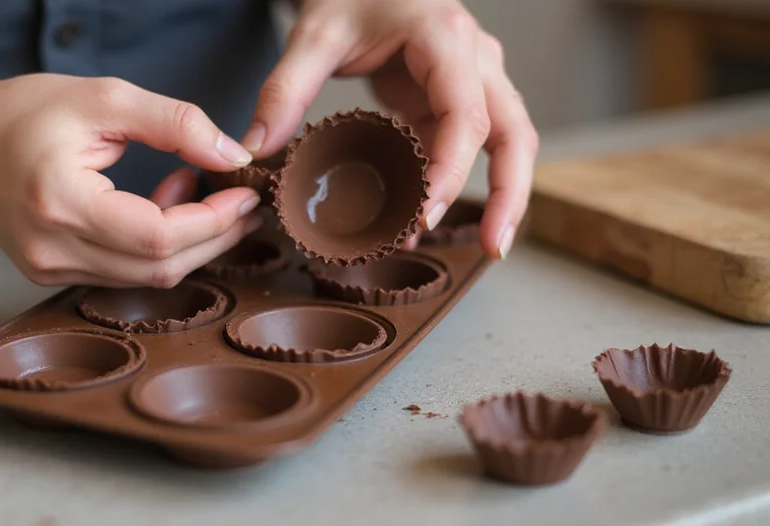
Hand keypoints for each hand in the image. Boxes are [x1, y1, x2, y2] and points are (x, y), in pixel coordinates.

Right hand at [0, 74, 260, 286]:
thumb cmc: (24, 113)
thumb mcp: (105, 98)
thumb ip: (176, 124)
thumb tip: (232, 157)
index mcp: (60, 202)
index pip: (158, 236)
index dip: (213, 220)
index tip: (245, 192)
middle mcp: (52, 250)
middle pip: (160, 267)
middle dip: (214, 236)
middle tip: (241, 200)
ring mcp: (50, 271)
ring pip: (147, 277)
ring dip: (189, 240)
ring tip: (193, 188)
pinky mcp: (54, 276)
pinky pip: (126, 273)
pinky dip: (158, 246)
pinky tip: (163, 205)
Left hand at [243, 0, 537, 258]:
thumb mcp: (314, 33)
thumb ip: (285, 90)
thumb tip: (258, 149)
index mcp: (446, 39)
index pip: (465, 114)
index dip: (451, 169)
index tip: (424, 214)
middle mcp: (473, 61)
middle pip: (513, 132)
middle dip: (510, 193)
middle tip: (493, 245)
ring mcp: (471, 81)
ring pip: (507, 141)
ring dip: (502, 195)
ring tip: (485, 246)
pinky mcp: (452, 101)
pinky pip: (467, 149)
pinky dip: (454, 185)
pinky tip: (423, 223)